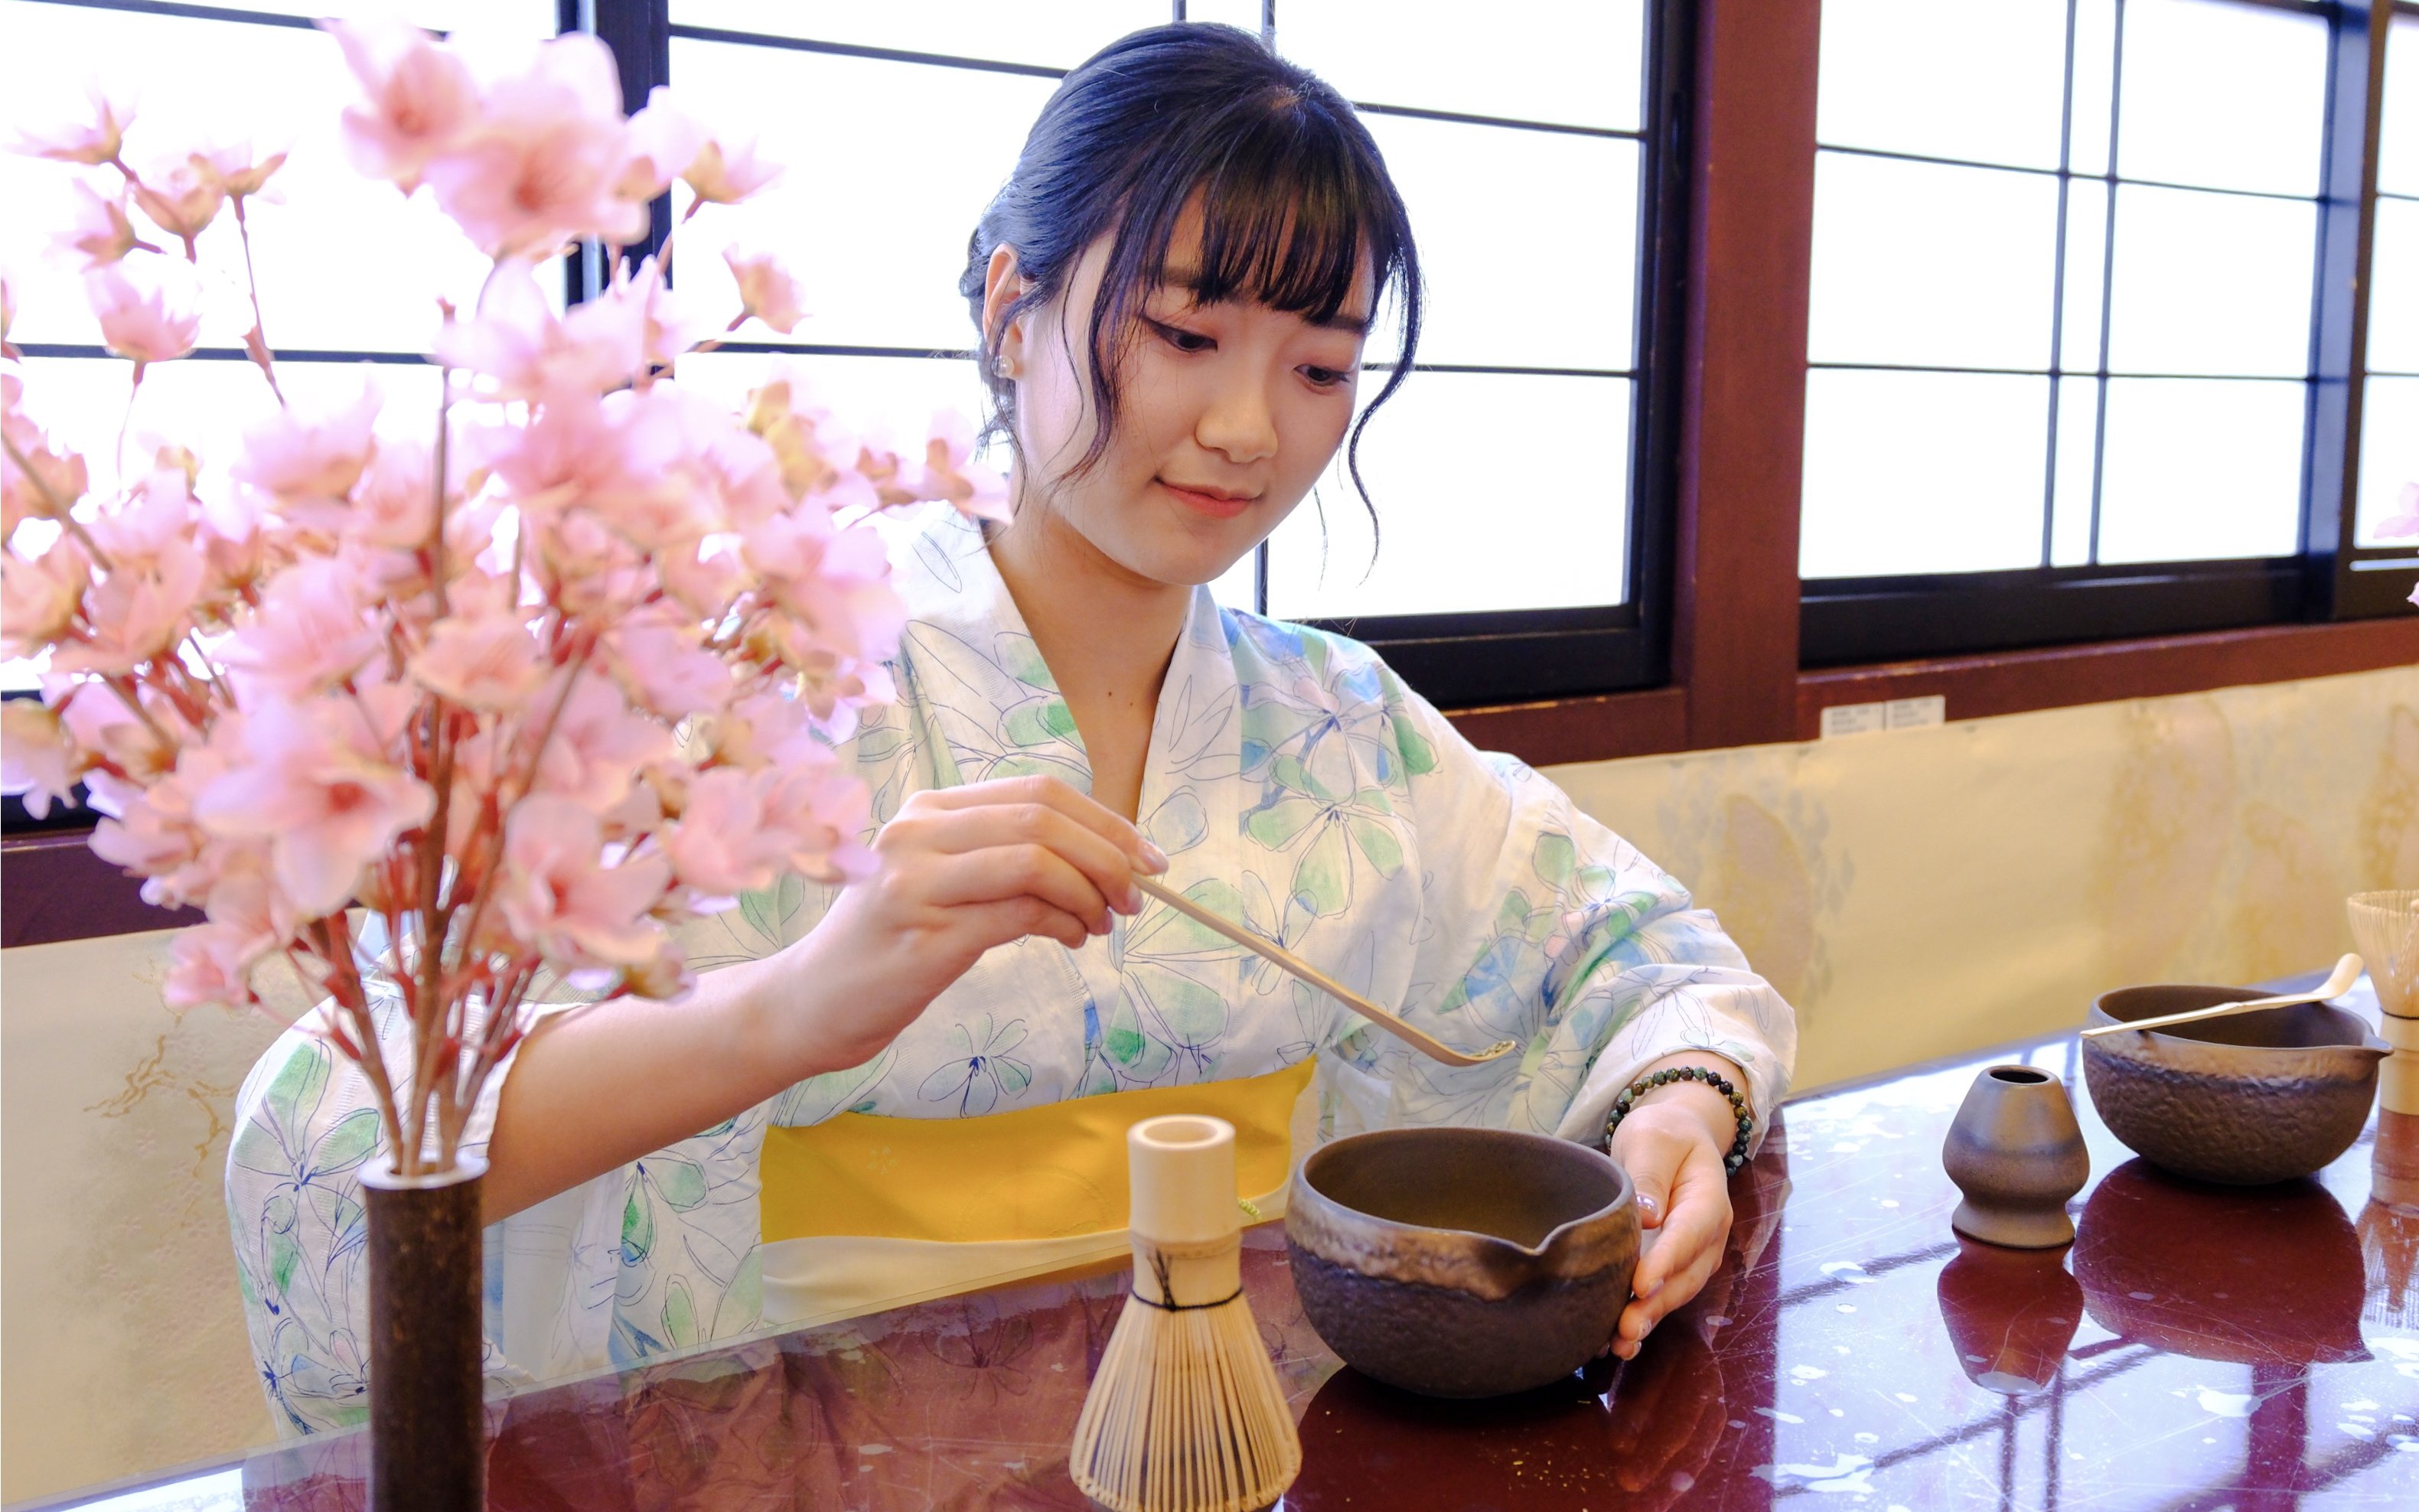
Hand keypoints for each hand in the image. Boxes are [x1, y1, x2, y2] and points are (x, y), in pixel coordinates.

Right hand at [776, 775, 1165, 1069]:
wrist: (812, 1003)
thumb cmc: (890, 943)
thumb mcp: (942, 880)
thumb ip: (1005, 855)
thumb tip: (1107, 856)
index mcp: (928, 809)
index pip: (1038, 792)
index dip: (1104, 821)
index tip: (1146, 857)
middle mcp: (917, 833)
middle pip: (1043, 820)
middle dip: (1108, 856)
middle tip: (1135, 897)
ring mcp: (916, 881)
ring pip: (1036, 860)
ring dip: (1089, 892)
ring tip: (1101, 924)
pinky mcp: (924, 935)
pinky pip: (1020, 913)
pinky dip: (1064, 922)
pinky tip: (1072, 938)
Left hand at [1607, 1063, 1739, 1361]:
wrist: (1673, 1136)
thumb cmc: (1663, 1134)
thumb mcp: (1653, 1139)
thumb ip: (1650, 1174)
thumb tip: (1647, 1216)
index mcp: (1709, 1199)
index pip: (1690, 1232)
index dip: (1667, 1260)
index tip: (1640, 1283)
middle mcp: (1707, 1235)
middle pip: (1686, 1275)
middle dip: (1656, 1304)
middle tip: (1625, 1327)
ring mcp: (1692, 1255)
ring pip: (1676, 1293)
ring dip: (1649, 1318)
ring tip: (1619, 1342)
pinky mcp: (1671, 1266)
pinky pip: (1661, 1296)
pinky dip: (1640, 1317)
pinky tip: (1613, 1341)